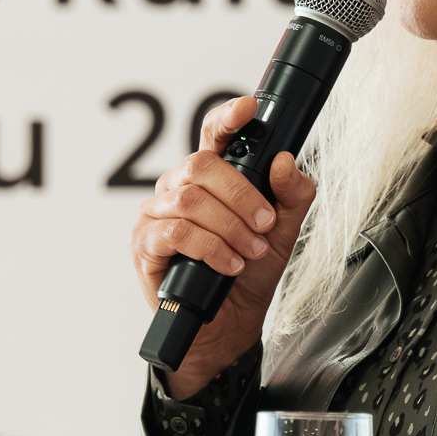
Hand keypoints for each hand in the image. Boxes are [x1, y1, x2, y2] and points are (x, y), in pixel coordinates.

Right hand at [129, 96, 315, 397]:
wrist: (229, 325)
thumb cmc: (248, 274)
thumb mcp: (283, 233)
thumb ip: (292, 196)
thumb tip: (284, 162)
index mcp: (210, 177)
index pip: (213, 134)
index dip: (228, 116)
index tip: (249, 109)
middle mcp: (179, 188)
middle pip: (201, 166)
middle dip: (240, 195)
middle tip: (265, 224)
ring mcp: (157, 214)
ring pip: (189, 200)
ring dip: (229, 227)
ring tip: (249, 252)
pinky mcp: (145, 244)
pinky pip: (174, 232)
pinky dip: (209, 247)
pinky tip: (227, 264)